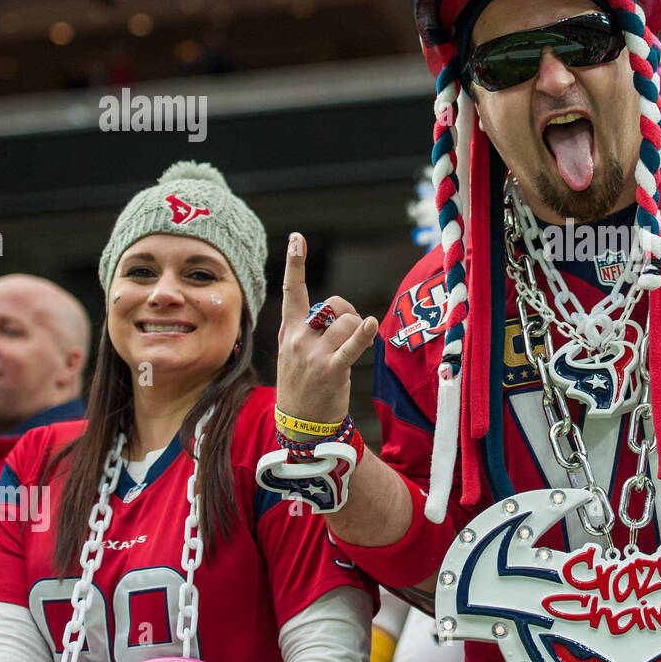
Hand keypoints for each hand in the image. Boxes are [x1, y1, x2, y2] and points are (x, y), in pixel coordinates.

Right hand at [277, 232, 378, 424]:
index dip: (295, 262)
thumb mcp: (294, 351)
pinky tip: (372, 325)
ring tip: (351, 351)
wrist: (300, 424)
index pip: (293, 290)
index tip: (297, 238)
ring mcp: (312, 353)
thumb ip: (308, 327)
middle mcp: (298, 338)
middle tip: (349, 336)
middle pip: (335, 305)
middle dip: (349, 315)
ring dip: (360, 332)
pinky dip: (363, 335)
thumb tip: (335, 310)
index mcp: (289, 329)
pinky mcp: (330, 369)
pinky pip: (351, 345)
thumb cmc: (303, 382)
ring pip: (348, 323)